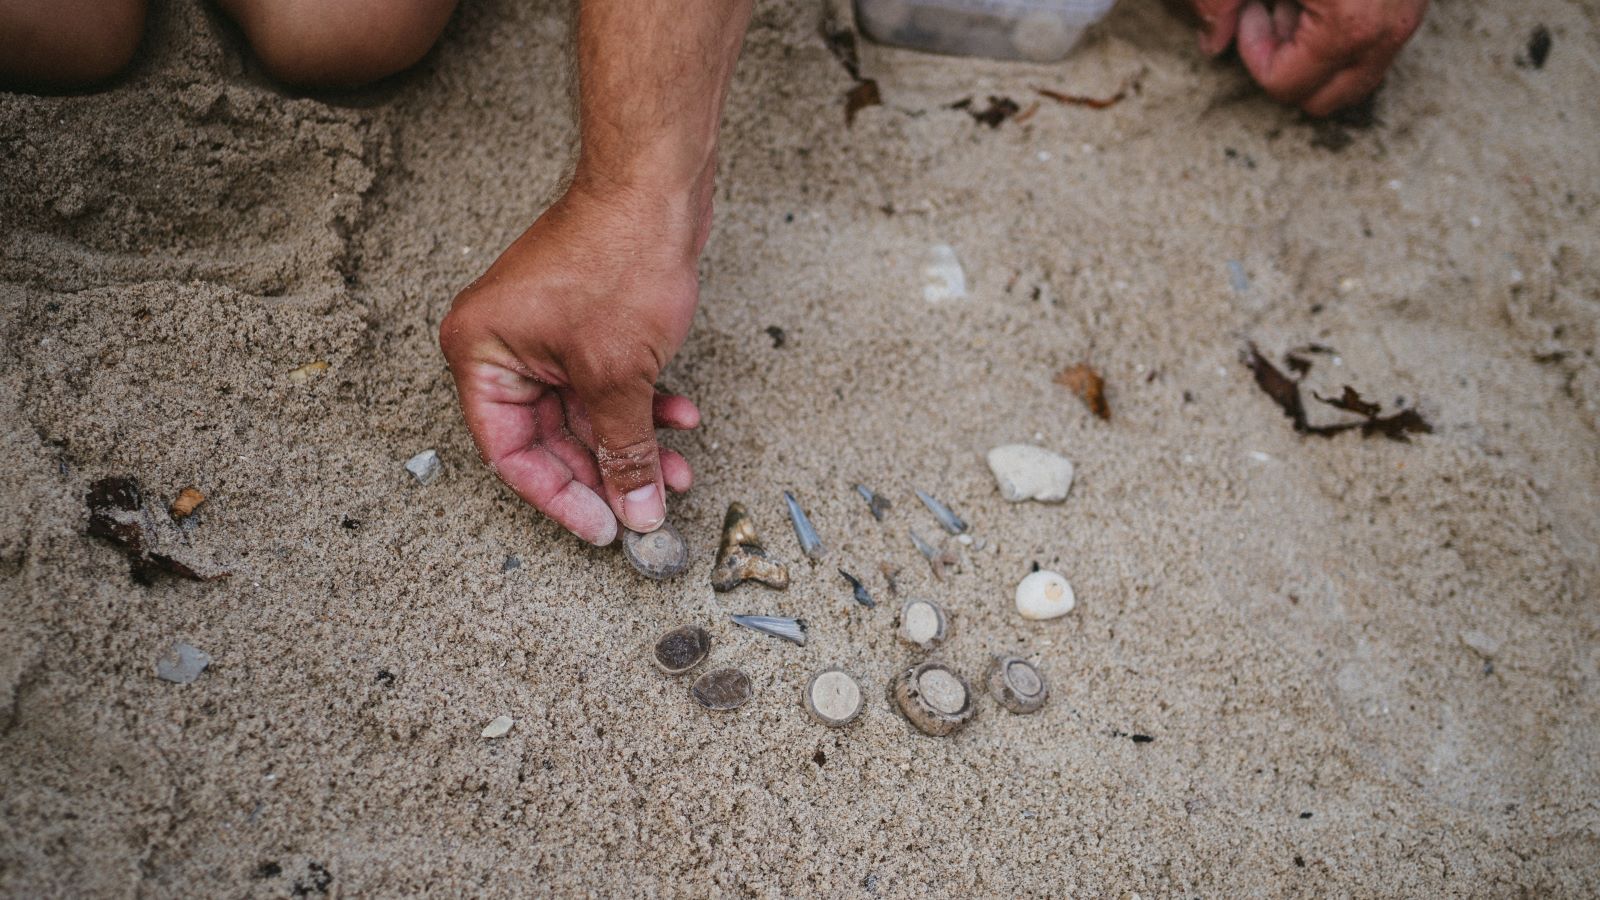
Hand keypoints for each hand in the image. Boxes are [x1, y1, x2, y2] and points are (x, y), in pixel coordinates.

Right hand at [439, 177, 706, 545]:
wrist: (656, 186)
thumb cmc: (620, 261)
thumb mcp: (619, 377)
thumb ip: (623, 451)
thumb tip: (633, 512)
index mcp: (481, 353)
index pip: (509, 453)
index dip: (559, 497)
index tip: (604, 528)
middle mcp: (502, 344)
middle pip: (549, 438)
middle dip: (608, 471)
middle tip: (649, 507)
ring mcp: (543, 332)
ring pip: (586, 413)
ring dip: (634, 441)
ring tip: (679, 468)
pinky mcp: (582, 321)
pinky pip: (605, 381)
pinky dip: (643, 403)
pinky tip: (683, 415)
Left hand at [1192, 0, 1426, 115]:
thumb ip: (1218, 1)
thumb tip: (1210, 44)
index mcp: (1351, 27)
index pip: (1285, 86)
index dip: (1254, 54)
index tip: (1248, 13)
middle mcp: (1387, 30)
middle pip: (1323, 99)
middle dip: (1285, 65)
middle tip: (1267, 13)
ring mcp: (1408, 18)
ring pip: (1350, 77)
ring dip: (1312, 51)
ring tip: (1294, 0)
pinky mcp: (1415, 3)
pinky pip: (1371, 46)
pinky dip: (1339, 32)